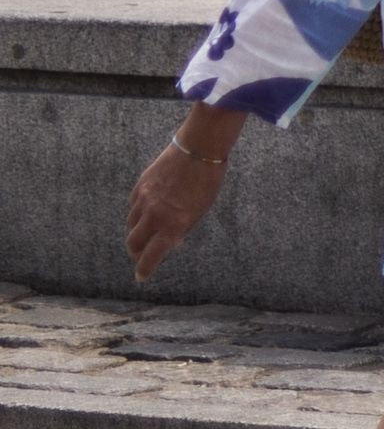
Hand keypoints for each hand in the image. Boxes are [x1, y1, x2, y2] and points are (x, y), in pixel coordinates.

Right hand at [127, 137, 224, 278]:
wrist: (198, 151)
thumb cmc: (207, 183)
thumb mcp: (200, 211)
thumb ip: (181, 228)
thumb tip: (169, 243)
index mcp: (173, 225)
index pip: (151, 256)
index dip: (144, 269)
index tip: (141, 277)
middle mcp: (154, 216)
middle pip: (134, 243)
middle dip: (136, 252)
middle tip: (141, 255)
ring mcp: (144, 201)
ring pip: (131, 224)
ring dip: (138, 230)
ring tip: (148, 230)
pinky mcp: (139, 187)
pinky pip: (133, 206)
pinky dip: (138, 211)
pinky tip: (148, 208)